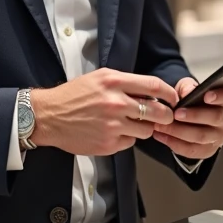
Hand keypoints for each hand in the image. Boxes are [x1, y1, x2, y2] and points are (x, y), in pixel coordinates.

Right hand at [29, 69, 177, 156]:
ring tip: (132, 123)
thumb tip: (151, 90)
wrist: (48, 116)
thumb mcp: (100, 78)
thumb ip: (126, 82)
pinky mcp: (108, 143)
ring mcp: (112, 125)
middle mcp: (115, 103)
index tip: (173, 98)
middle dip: (165, 115)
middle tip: (164, 116)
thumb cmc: (73, 95)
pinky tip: (114, 132)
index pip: (154, 86)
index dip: (169, 93)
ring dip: (144, 128)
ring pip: (146, 130)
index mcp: (114, 82)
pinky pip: (130, 143)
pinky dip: (127, 138)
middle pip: (157, 111)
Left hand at [152, 77, 222, 159]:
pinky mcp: (207, 150)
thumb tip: (187, 93)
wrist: (191, 121)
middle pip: (215, 118)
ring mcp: (218, 137)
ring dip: (179, 131)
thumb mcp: (188, 88)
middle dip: (194, 115)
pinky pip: (191, 150)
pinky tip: (162, 136)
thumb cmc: (192, 102)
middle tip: (176, 113)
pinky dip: (174, 143)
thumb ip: (187, 87)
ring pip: (201, 136)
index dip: (219, 96)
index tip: (207, 96)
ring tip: (163, 125)